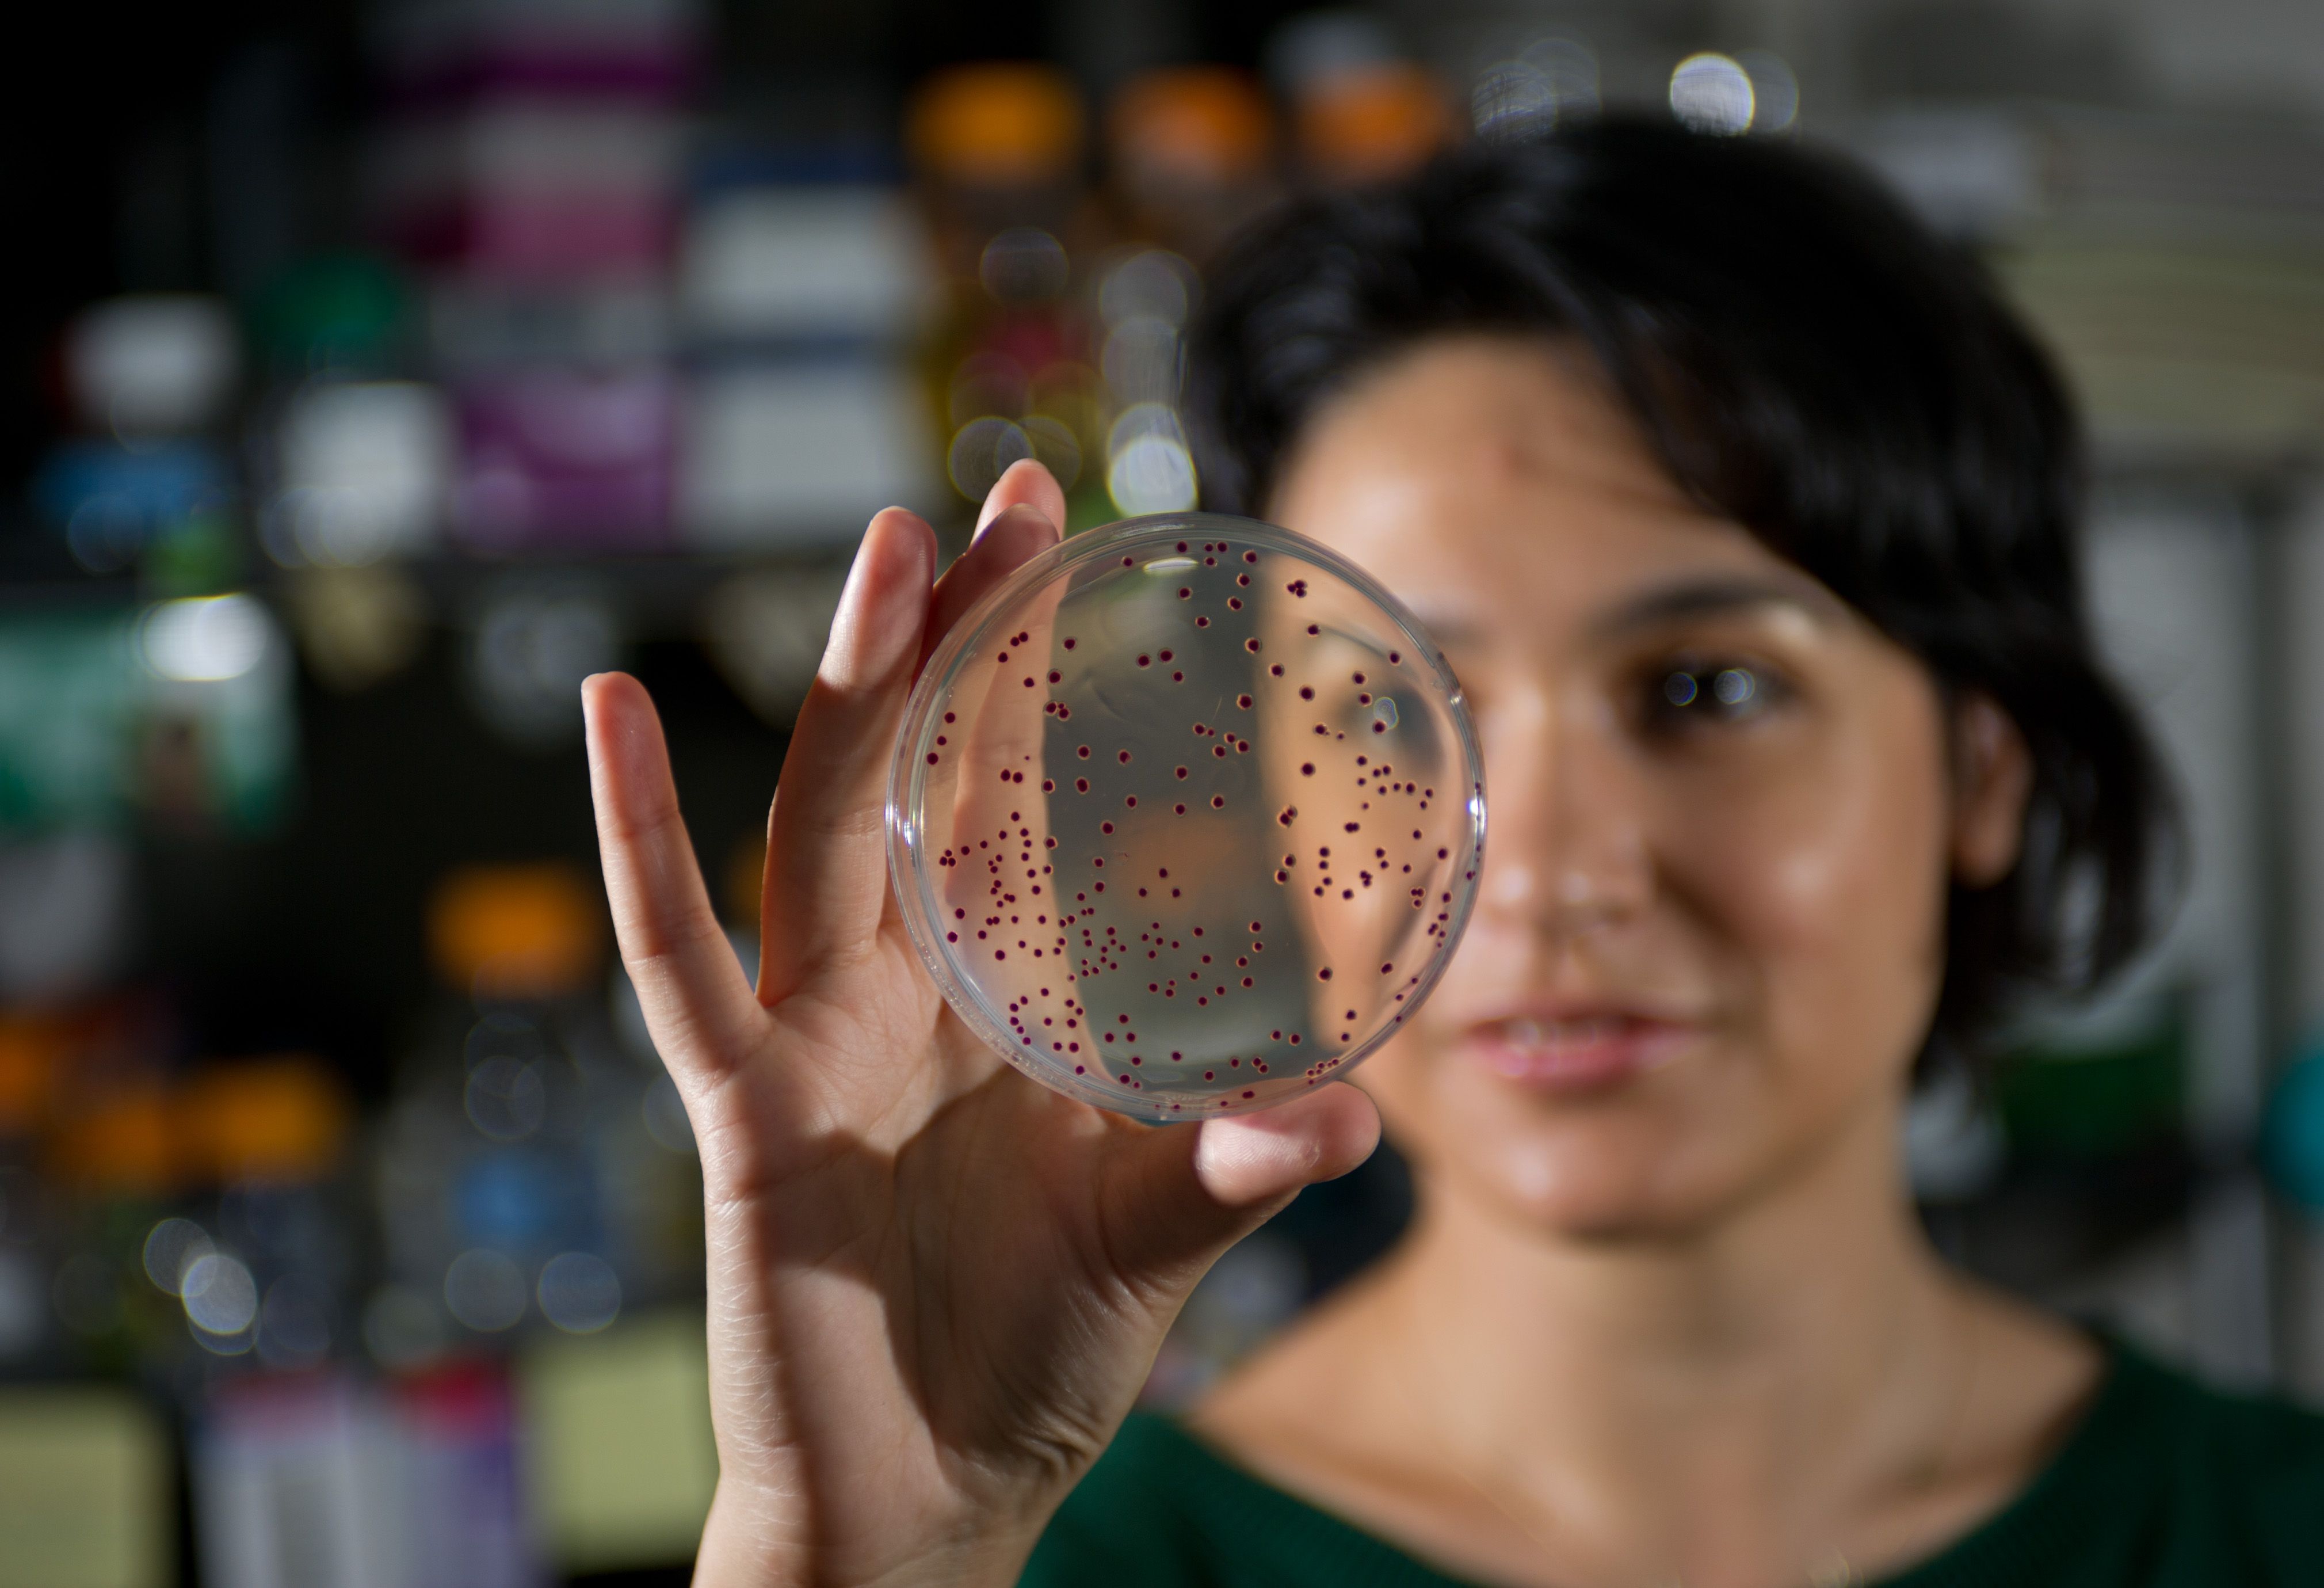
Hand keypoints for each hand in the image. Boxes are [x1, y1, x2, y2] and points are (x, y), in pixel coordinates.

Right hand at [583, 461, 1380, 1587]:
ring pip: (817, 824)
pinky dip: (633, 835)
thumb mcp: (1154, 1228)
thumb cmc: (1029, 1354)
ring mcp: (808, 1035)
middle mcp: (895, 991)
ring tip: (885, 544)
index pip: (1018, 806)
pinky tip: (612, 707)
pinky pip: (676, 955)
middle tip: (1010, 497)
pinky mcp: (742, 1107)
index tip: (1093, 561)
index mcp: (993, 999)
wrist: (926, 1497)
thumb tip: (1357, 1114)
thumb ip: (1240, 1163)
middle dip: (958, 635)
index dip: (1047, 687)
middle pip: (919, 775)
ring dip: (849, 685)